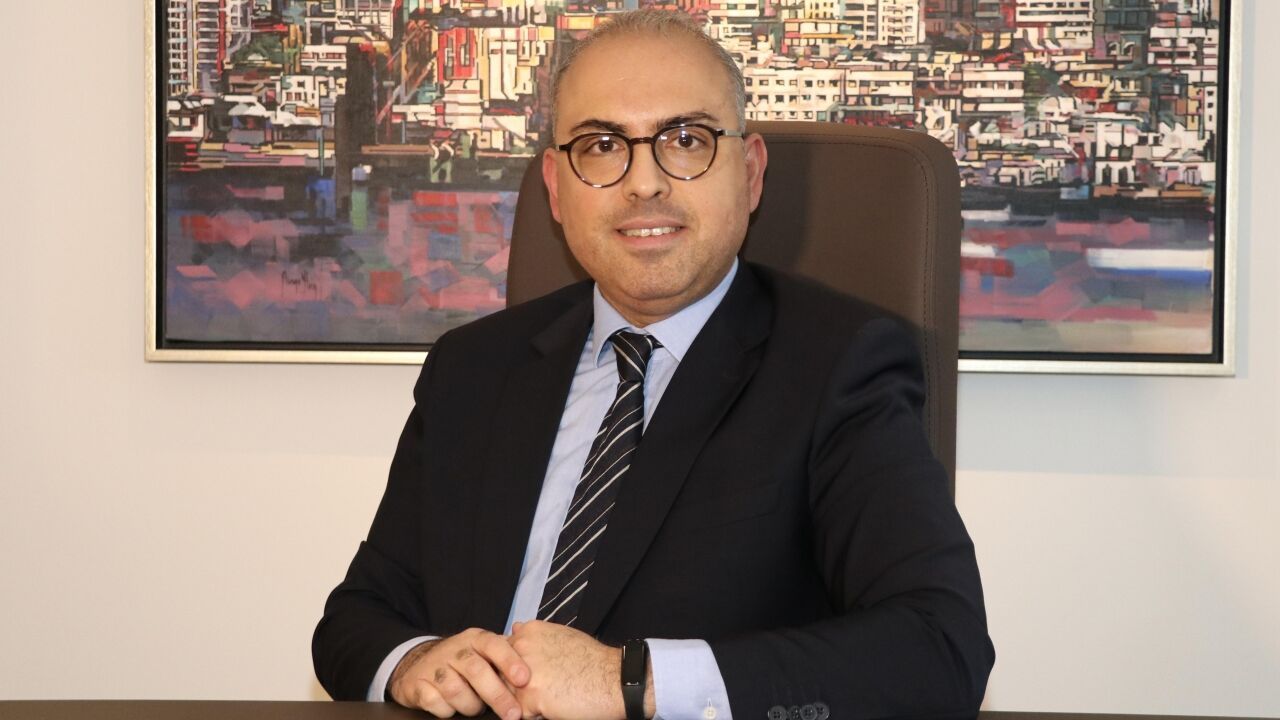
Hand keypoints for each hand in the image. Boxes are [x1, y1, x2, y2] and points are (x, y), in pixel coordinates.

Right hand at [388, 628, 529, 719]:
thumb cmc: (463, 662)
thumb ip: (507, 658)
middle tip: (513, 714)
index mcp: (476, 639)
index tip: (524, 679)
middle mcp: (455, 649)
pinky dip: (445, 710)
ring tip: (475, 708)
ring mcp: (435, 666)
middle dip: (497, 694)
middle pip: (477, 670)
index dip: (510, 661)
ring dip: (470, 705)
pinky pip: (434, 701)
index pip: (494, 645)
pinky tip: (450, 708)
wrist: (419, 664)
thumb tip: (542, 673)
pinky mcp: (418, 684)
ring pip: (456, 689)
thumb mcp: (483, 653)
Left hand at [509, 620, 649, 719]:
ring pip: (505, 694)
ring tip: (548, 697)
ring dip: (520, 700)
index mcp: (529, 632)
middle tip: (541, 689)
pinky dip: (533, 714)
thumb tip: (515, 628)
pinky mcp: (530, 697)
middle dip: (512, 685)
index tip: (527, 675)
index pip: (501, 653)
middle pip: (499, 673)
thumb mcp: (562, 634)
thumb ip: (534, 635)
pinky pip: (518, 713)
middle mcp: (522, 647)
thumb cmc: (594, 660)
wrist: (615, 680)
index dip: (512, 669)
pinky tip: (552, 706)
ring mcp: (523, 673)